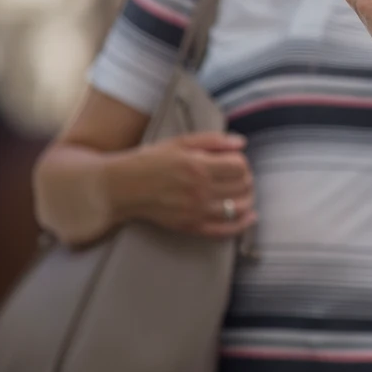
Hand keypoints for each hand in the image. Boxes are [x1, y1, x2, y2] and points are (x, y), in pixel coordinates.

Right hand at [117, 132, 255, 237]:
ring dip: (247, 198)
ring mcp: (196, 212)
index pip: (239, 166)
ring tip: (242, 192)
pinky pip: (224, 230)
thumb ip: (212, 140)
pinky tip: (249, 217)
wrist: (122, 187)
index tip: (233, 160)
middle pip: (242, 186)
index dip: (241, 161)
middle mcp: (200, 191)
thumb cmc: (149, 161)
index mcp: (198, 166)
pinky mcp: (191, 227)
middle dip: (246, 178)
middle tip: (238, 175)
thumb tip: (241, 143)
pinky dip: (241, 224)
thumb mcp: (179, 142)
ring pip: (238, 208)